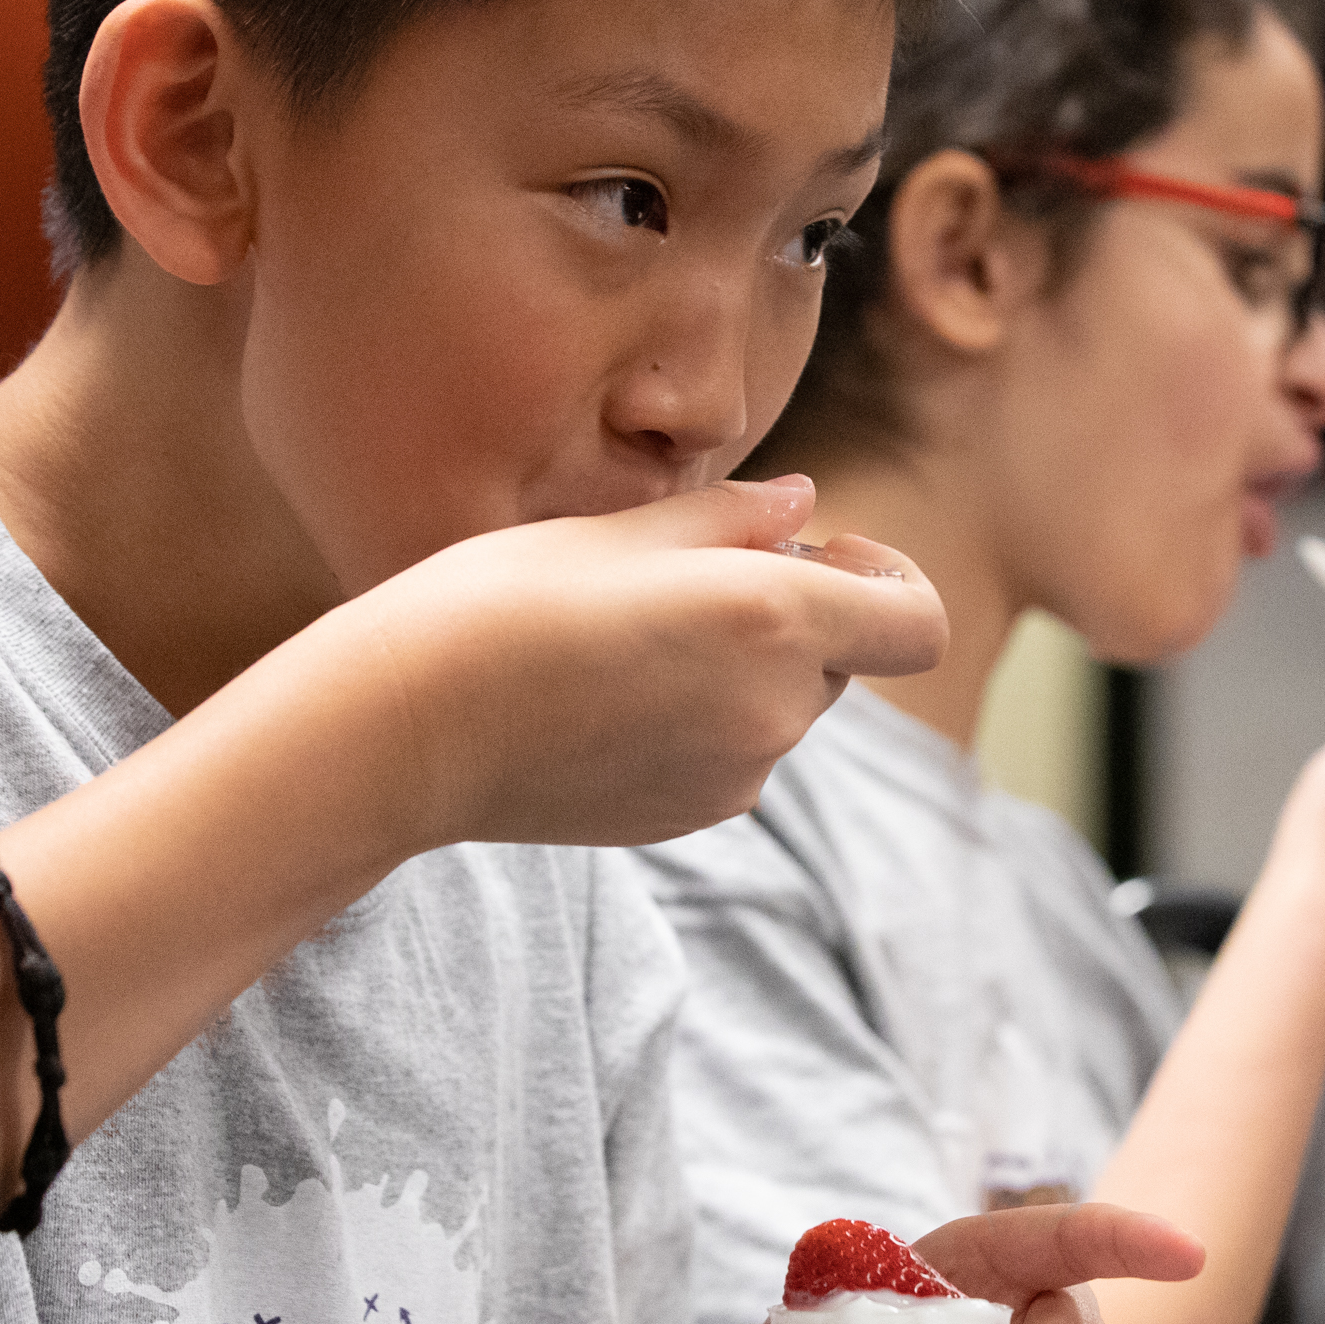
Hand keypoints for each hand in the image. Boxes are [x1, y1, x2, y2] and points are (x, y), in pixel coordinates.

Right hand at [343, 476, 946, 848]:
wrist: (407, 729)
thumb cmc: (501, 602)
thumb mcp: (621, 528)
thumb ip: (735, 517)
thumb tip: (805, 507)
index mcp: (775, 619)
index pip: (917, 621)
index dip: (887, 579)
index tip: (824, 547)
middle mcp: (775, 710)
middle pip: (840, 658)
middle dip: (796, 612)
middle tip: (687, 576)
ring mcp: (736, 775)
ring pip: (781, 706)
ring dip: (742, 667)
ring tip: (627, 636)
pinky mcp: (689, 816)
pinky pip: (730, 753)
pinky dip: (700, 719)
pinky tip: (606, 694)